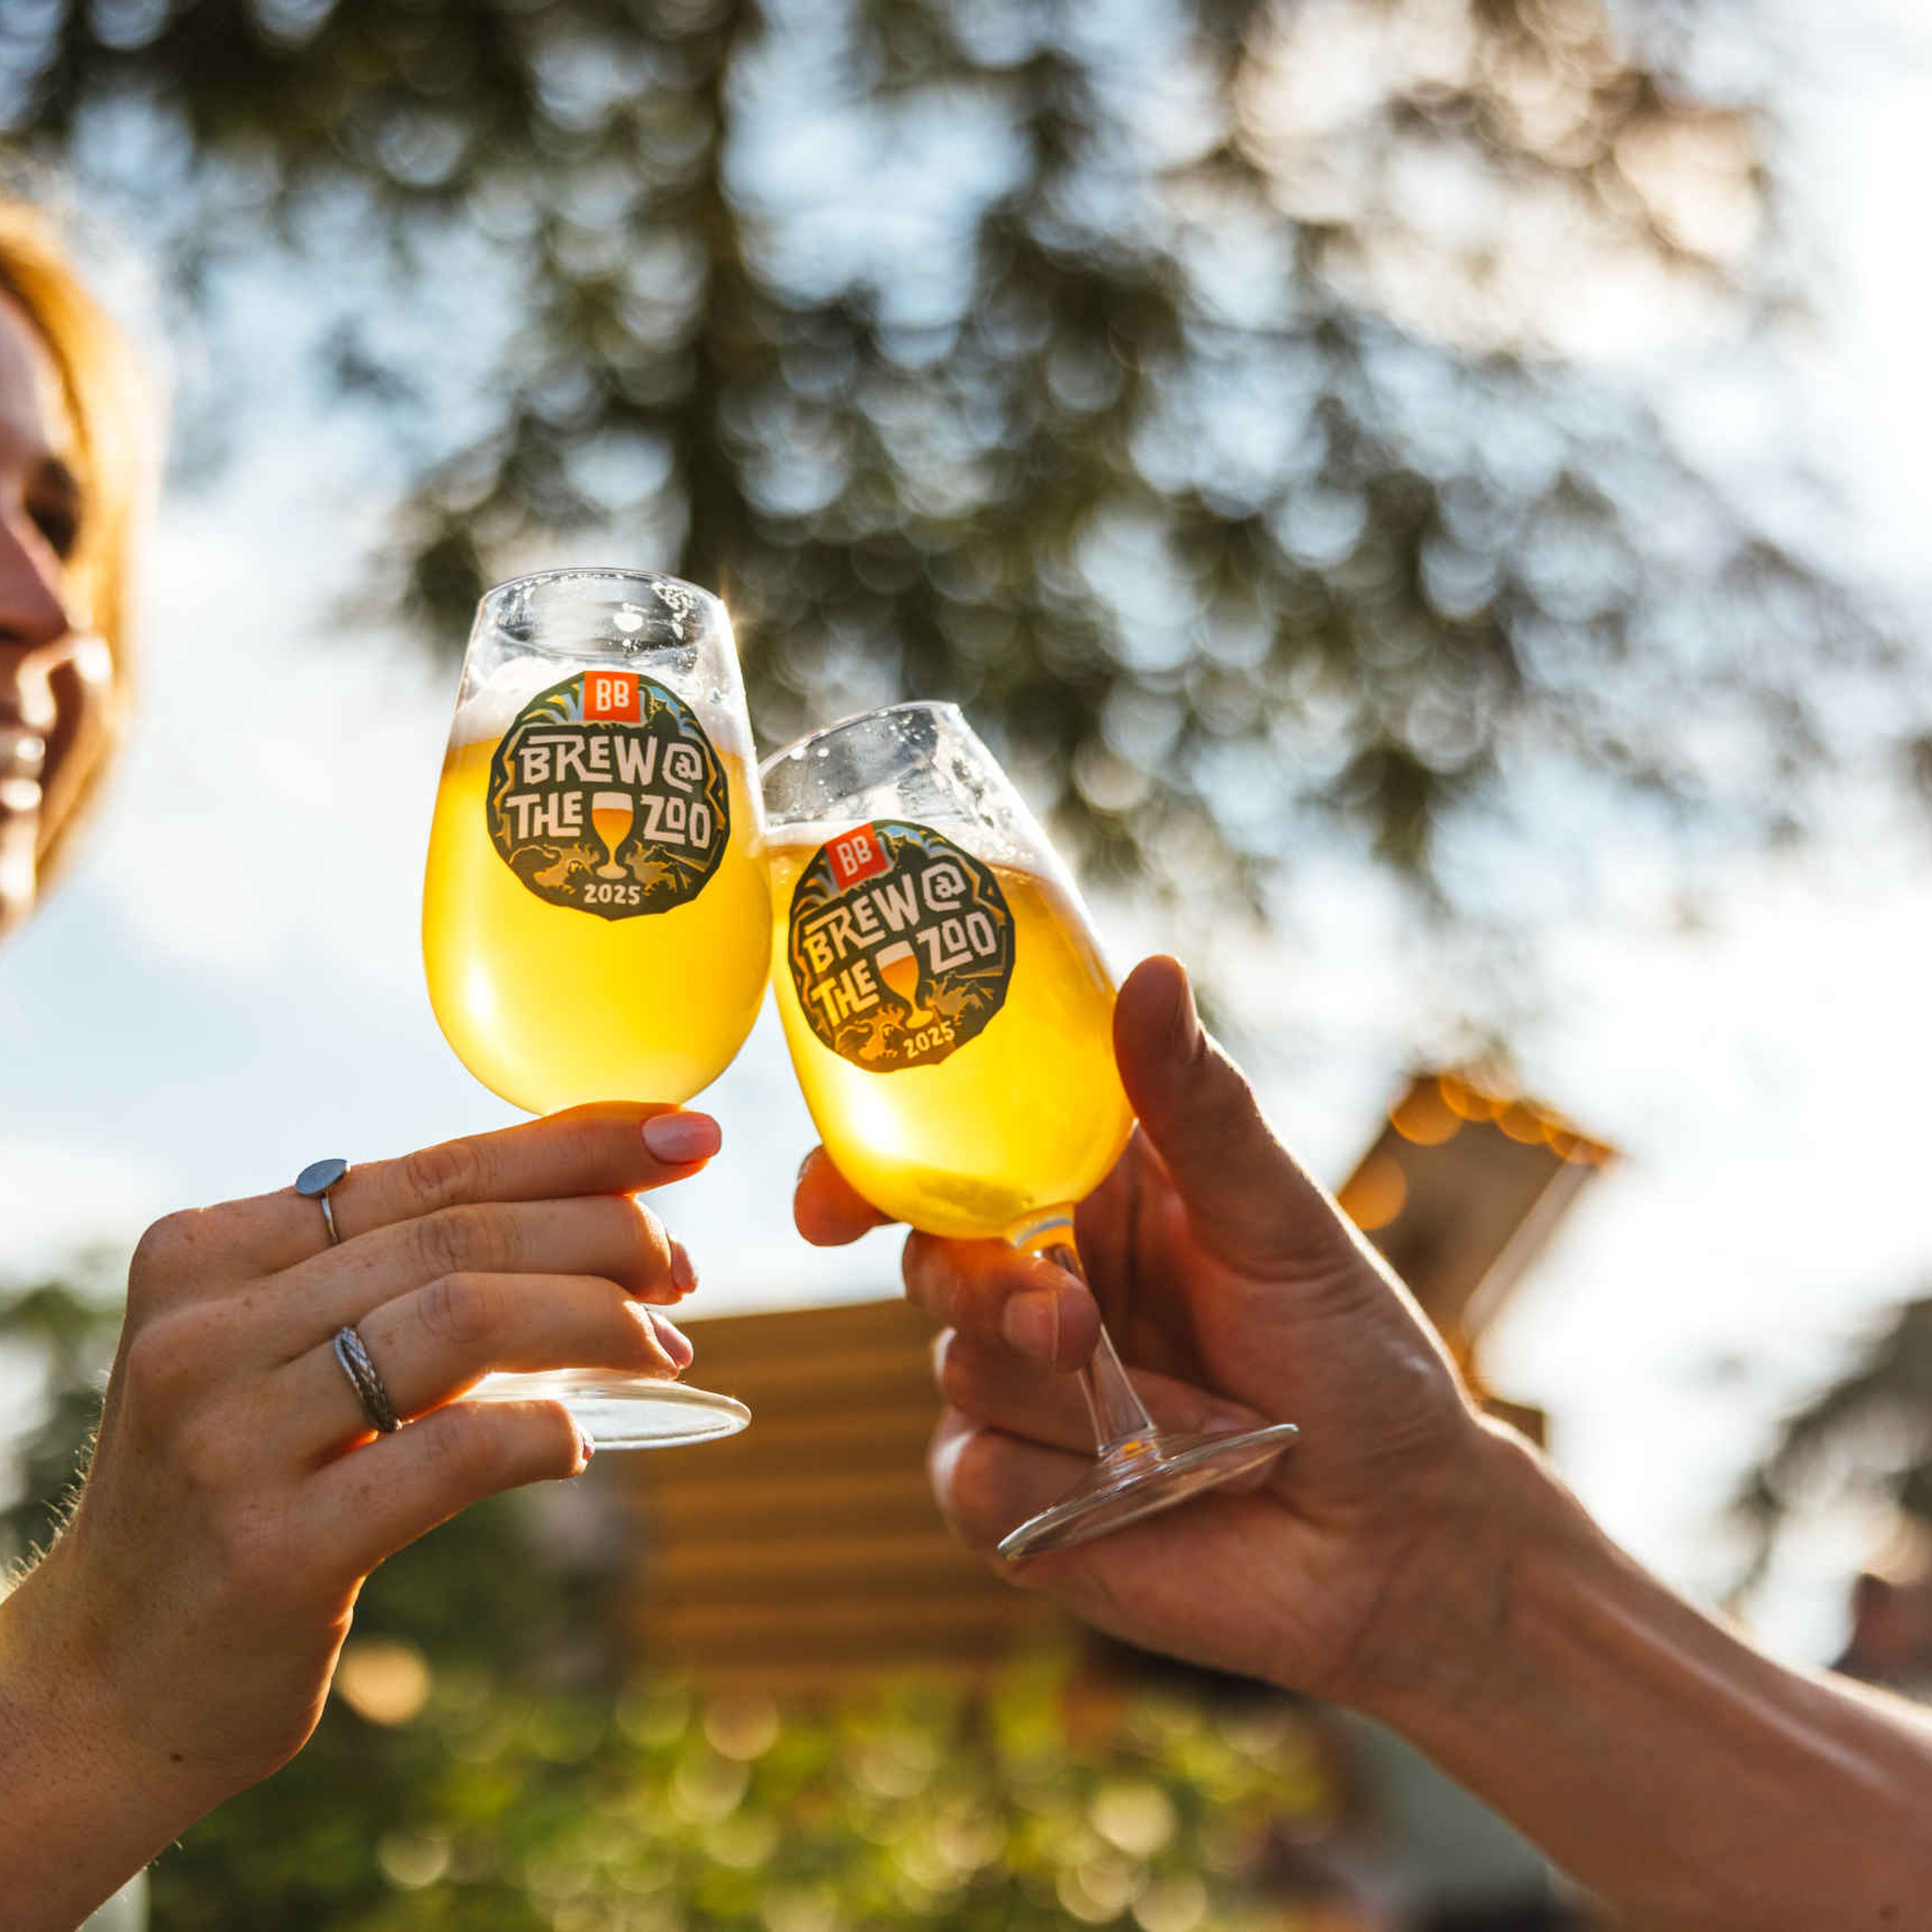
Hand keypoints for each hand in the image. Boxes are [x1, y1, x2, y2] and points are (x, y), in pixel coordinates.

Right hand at [0, 1103, 714, 1922]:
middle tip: (682, 1264)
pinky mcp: (274, 1549)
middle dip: (603, 1233)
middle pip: (458, 1235)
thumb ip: (399, 1276)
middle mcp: (206, 1328)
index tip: (681, 1133)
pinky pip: (453, 1454)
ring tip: (661, 1345)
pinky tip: (577, 1444)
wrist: (108, 1682)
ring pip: (463, 1318)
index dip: (572, 1143)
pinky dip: (542, 1434)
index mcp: (211, 1253)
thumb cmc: (239, 1490)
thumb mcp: (287, 1355)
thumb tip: (598, 1208)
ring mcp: (230, 1437)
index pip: (430, 1169)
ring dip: (593, 1319)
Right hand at [795, 956, 1499, 1704]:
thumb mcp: (1278, 1222)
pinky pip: (970, 1478)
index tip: (830, 1206)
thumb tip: (1149, 969)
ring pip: (958, 1371)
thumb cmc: (1350, 1359)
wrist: (1388, 1538)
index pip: (949, 1159)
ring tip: (1202, 1428)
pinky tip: (1144, 1495)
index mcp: (1089, 1196)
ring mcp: (1017, 1394)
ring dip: (1074, 1405)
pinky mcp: (1012, 1499)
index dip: (868, 1170)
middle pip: (931, 1262)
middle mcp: (1038, 1283)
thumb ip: (1197, 1108)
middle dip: (991, 1292)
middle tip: (1074, 1325)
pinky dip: (1061, 1489)